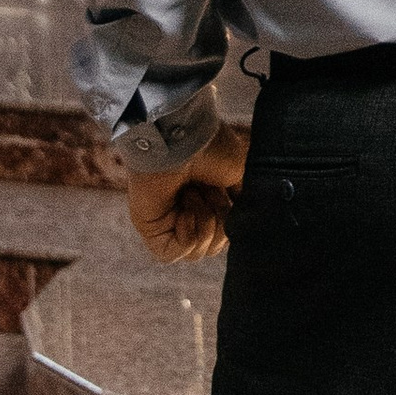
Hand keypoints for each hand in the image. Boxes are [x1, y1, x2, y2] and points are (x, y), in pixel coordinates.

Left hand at [125, 121, 250, 264]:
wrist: (183, 141)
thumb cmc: (209, 149)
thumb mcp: (239, 174)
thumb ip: (242, 202)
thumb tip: (243, 223)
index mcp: (207, 199)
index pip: (224, 234)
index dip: (232, 221)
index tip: (229, 193)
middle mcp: (187, 212)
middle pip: (214, 247)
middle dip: (221, 220)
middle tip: (210, 190)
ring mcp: (169, 223)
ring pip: (197, 253)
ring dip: (205, 222)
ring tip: (194, 195)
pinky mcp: (152, 231)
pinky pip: (175, 254)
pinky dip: (188, 234)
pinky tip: (184, 211)